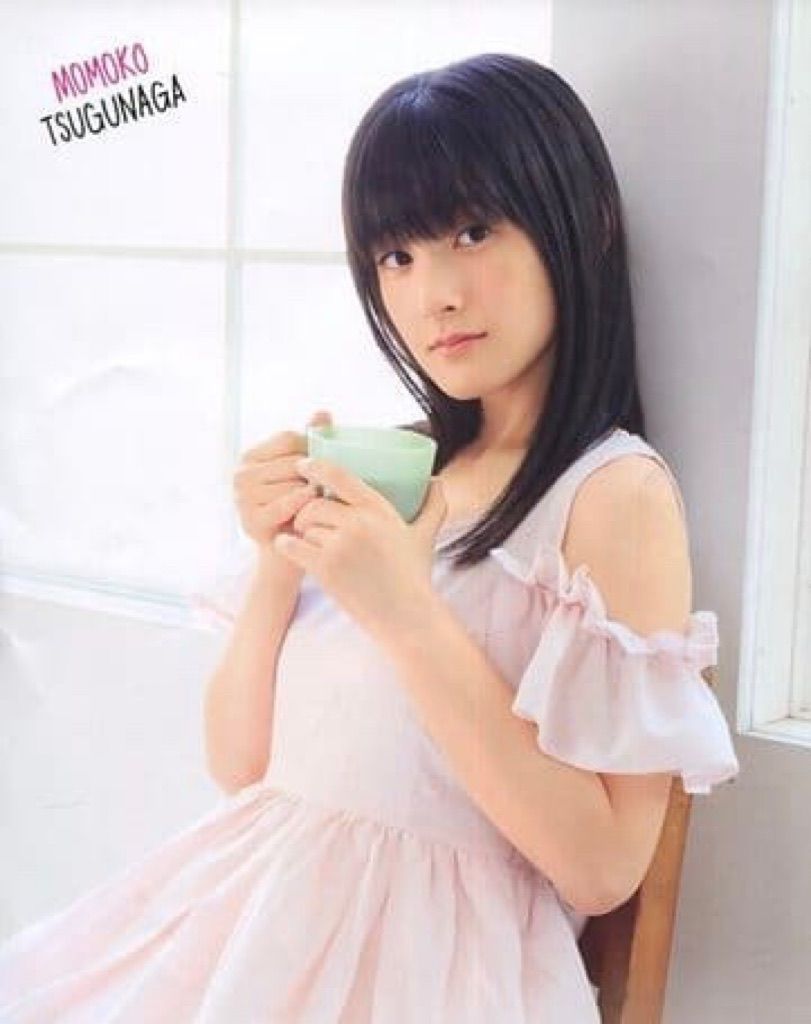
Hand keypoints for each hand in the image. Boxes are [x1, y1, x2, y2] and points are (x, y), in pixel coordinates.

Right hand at [232, 410, 332, 581]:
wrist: (291, 555)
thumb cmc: (301, 509)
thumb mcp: (306, 472)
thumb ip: (312, 441)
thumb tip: (323, 412)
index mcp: (250, 457)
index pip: (288, 438)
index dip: (311, 451)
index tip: (318, 470)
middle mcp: (239, 475)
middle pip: (292, 460)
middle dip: (312, 476)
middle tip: (319, 493)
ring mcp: (241, 498)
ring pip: (292, 482)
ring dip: (310, 494)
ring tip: (313, 506)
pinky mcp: (251, 520)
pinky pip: (287, 503)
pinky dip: (303, 506)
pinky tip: (309, 513)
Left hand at [272, 457, 447, 640]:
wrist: (406, 616)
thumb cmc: (414, 575)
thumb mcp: (426, 535)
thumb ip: (434, 504)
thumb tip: (437, 480)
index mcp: (378, 509)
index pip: (339, 475)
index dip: (315, 466)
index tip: (303, 464)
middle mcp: (358, 523)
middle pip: (314, 503)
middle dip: (306, 510)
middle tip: (307, 520)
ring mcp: (340, 546)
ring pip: (304, 525)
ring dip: (301, 531)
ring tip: (308, 540)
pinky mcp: (325, 568)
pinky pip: (293, 546)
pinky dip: (287, 545)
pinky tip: (287, 545)